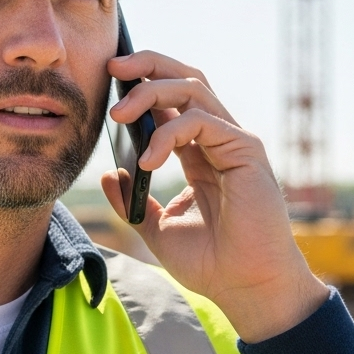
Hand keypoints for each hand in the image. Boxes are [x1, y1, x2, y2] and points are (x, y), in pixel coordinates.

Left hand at [100, 51, 328, 342]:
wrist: (246, 289)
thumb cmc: (211, 263)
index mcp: (199, 152)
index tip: (108, 76)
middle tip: (112, 66)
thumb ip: (131, 200)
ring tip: (119, 115)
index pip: (172, 98)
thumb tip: (107, 174)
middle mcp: (219, 139)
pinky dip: (168, 134)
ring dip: (150, 93)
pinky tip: (148, 161)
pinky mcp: (246, 151)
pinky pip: (202, 121)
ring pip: (193, 88)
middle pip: (185, 78)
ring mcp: (234, 142)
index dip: (142, 80)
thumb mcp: (156, 228)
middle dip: (148, 64)